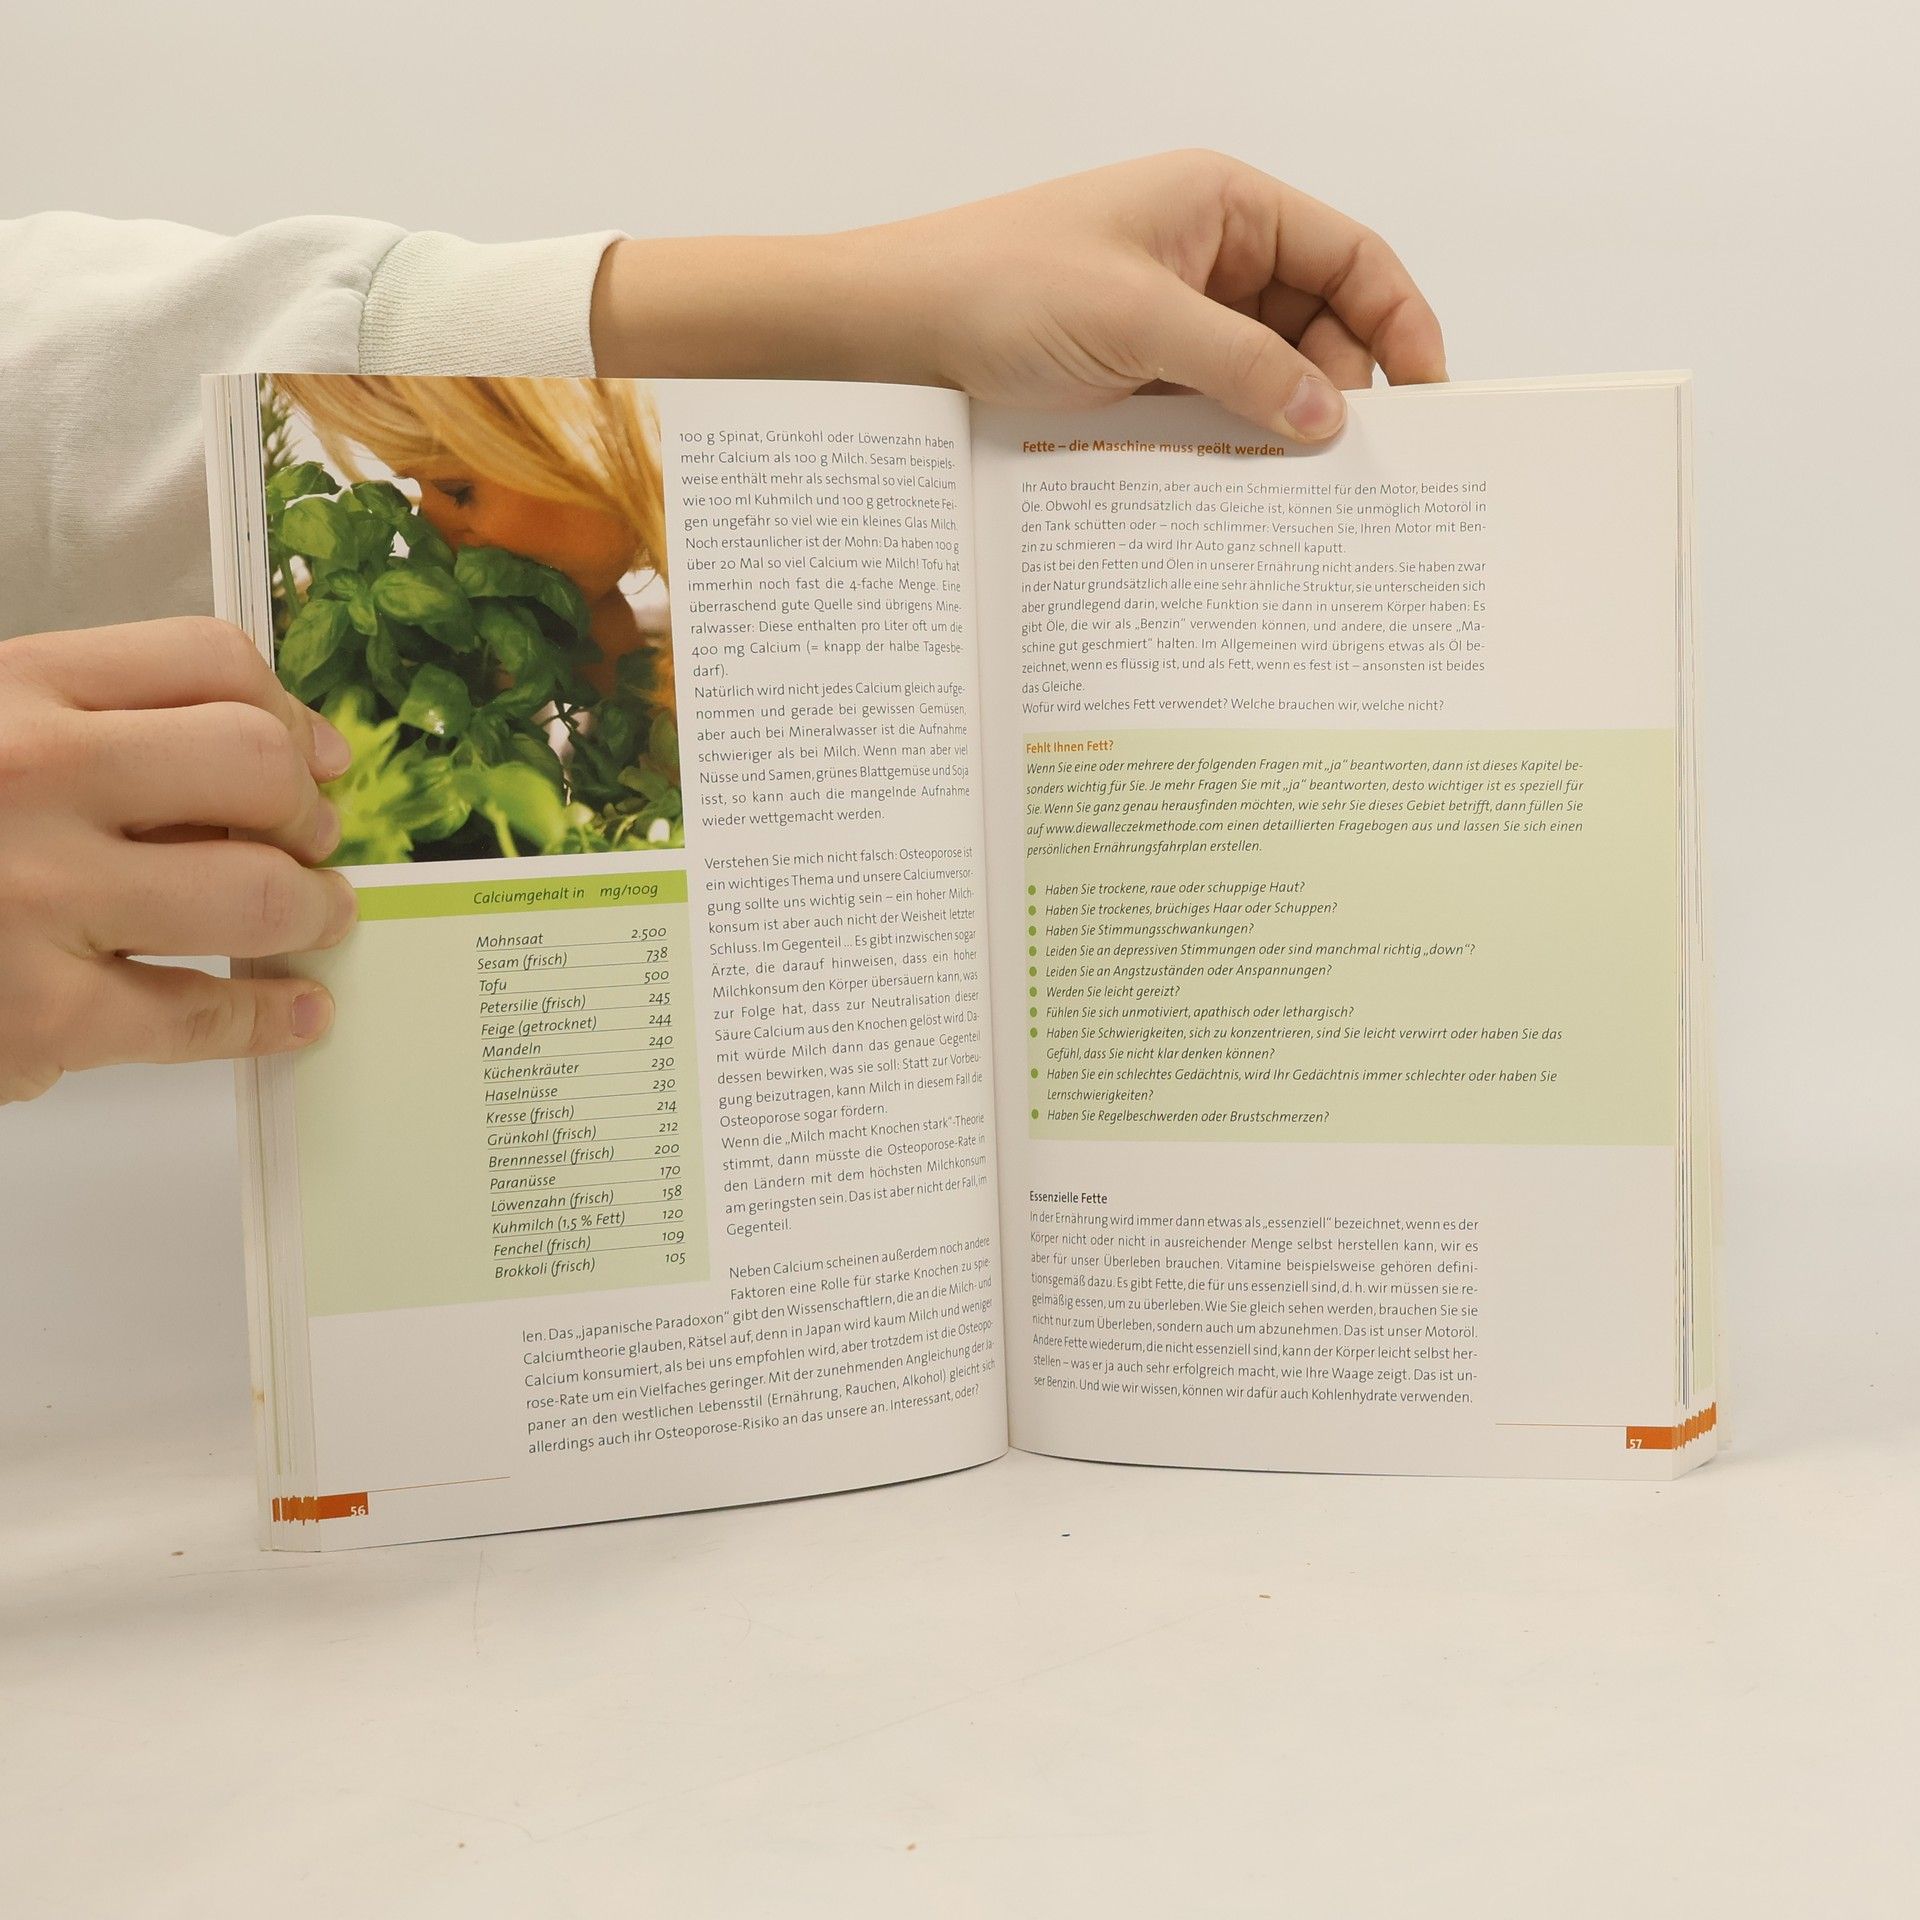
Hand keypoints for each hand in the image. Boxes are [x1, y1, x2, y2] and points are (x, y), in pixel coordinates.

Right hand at [0, 618, 357, 1103]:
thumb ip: (91, 724)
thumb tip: (280, 755)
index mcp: (12, 689)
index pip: (209, 660)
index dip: (288, 714)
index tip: (315, 758)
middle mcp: (29, 776)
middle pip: (256, 766)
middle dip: (306, 814)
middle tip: (310, 846)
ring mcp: (35, 898)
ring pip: (255, 893)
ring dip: (311, 910)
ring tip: (314, 918)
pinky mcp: (39, 1017)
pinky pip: (201, 1015)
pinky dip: (270, 1016)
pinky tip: (300, 1011)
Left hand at [592, 150, 1444, 442]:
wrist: (896, 331)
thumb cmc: (1001, 287)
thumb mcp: (1138, 321)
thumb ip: (1244, 368)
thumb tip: (1331, 417)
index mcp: (1222, 204)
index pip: (1348, 255)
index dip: (1399, 319)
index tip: (1428, 394)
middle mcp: (1208, 255)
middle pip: (1319, 323)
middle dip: (1346, 387)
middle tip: (1364, 468)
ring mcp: (1175, 318)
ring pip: (1269, 374)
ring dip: (1289, 425)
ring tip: (1312, 492)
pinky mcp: (1141, 375)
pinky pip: (1216, 408)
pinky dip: (1239, 445)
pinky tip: (1253, 491)